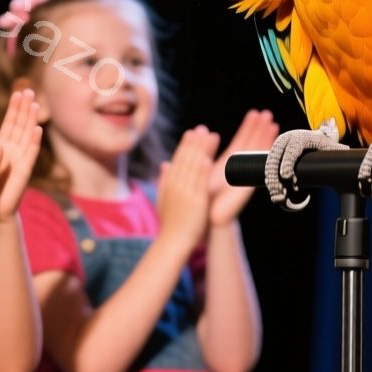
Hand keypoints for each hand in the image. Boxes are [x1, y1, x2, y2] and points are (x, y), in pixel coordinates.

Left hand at [0, 89, 42, 219]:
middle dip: (24, 109)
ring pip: (27, 136)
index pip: (9, 124)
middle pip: (20, 126)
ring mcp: (19, 162)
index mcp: (0, 149)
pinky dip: (34, 143)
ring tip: (35, 104)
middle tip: (28, 90)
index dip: (13, 109)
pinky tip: (38, 129)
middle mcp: (12, 153)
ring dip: (31, 121)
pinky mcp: (23, 172)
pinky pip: (30, 155)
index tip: (17, 92)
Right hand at [156, 126, 217, 250]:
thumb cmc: (171, 223)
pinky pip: (199, 183)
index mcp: (169, 183)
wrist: (173, 243)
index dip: (185, 145)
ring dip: (200, 150)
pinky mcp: (195, 202)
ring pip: (193, 167)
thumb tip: (165, 163)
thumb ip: (165, 180)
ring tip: (208, 136)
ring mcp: (184, 193)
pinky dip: (202, 171)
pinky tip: (207, 159)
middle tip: (202, 128)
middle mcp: (175, 185)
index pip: (177, 159)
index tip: (192, 132)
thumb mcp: (164, 199)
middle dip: (194, 143)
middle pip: (185, 159)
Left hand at [208, 109, 277, 226]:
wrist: (207, 221)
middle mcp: (239, 168)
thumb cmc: (201, 200)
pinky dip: (265, 154)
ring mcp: (245, 175)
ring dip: (264, 137)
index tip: (255, 114)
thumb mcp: (198, 172)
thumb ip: (200, 154)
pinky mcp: (247, 183)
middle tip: (267, 113)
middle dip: (259, 128)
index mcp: (228, 164)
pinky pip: (258, 165)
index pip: (241, 142)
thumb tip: (199, 135)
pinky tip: (272, 143)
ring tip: (272, 121)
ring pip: (256, 152)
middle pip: (252, 143)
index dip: (248, 128)